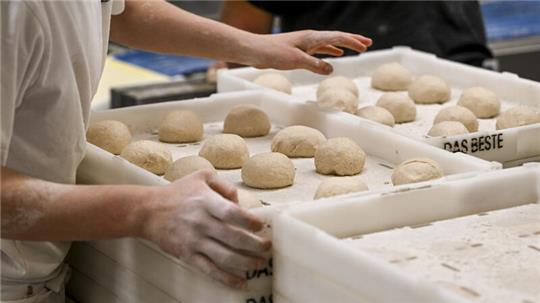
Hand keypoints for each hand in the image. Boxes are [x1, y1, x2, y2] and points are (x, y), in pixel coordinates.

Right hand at [140, 170, 270, 288]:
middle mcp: (201, 223)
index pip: (232, 213)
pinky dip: (227, 279)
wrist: (148, 211)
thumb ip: (224, 185)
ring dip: (246, 263)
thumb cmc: (178, 192)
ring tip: (259, 263)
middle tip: (267, 247)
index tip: (261, 226)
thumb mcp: (201, 177)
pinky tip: (241, 283)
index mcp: (206, 202)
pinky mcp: (188, 255)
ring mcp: (194, 241)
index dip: (249, 221)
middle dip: (255, 245)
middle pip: (233, 238)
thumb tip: (239, 200)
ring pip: (225, 257)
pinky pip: (210, 270)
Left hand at [247, 30, 371, 74]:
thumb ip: (314, 65)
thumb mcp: (296, 61)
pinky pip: (320, 48)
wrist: (255, 51)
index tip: (365, 47)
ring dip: (344, 45)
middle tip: (368, 43)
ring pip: (329, 42)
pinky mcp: (299, 50)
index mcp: (311, 38)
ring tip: (356, 47)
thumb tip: (332, 69)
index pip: (337, 37)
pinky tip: (335, 54)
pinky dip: (330, 50)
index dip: (352, 42)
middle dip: (352, 40)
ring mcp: (305, 43)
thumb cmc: (273, 54)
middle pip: (336, 37)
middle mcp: (310, 38)